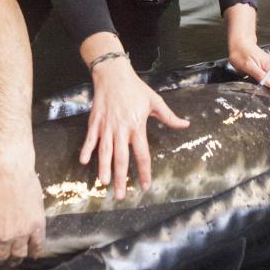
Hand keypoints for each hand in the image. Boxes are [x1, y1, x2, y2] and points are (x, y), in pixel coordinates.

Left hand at [0, 161, 45, 262]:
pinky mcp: (36, 223)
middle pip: (0, 257)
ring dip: (14, 256)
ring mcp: (20, 232)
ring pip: (18, 254)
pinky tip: (32, 250)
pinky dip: (35, 250)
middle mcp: (1, 237)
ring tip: (13, 256)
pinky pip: (37, 244)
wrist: (6, 163)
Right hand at [81, 59, 188, 198]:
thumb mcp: (155, 101)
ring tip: (103, 183)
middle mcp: (121, 129)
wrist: (113, 74)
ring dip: (103, 167)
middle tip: (119, 196)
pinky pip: (90, 138)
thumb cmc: (136, 88)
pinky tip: (83, 161)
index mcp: (137, 126)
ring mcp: (106, 126)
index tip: (145, 186)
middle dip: (120, 178)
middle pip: (121, 158)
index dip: (143, 172)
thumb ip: (169, 117)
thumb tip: (185, 125)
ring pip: (104, 151)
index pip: (142, 154)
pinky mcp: (95, 121)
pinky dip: (86, 149)